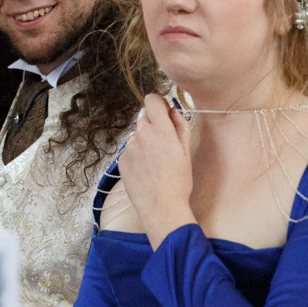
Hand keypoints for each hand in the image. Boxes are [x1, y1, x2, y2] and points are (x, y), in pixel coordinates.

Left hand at [117, 95, 194, 246]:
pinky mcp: (121, 159)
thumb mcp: (186, 151)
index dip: (159, 104)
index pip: (152, 100)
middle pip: (144, 115)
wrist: (161, 206)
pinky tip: (146, 170)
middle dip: (153, 122)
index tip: (164, 114)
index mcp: (160, 129)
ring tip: (156, 162)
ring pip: (137, 134)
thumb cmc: (178, 181)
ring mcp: (129, 147)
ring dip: (145, 140)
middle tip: (164, 141)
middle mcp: (141, 134)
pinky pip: (130, 149)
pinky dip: (137, 154)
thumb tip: (173, 111)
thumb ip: (180, 125)